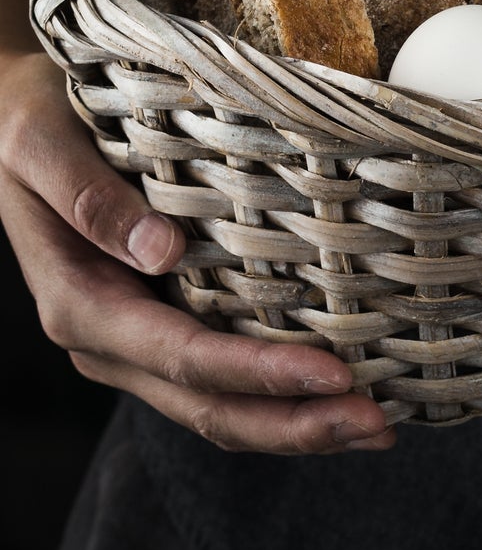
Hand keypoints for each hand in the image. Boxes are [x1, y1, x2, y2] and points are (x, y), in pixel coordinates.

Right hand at [0, 48, 395, 454]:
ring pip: (217, 407)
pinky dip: (278, 396)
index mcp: (80, 304)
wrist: (10, 119)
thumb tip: (161, 249)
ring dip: (295, 424)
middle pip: (208, 407)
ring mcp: (135, 341)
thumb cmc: (31, 122)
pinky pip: (220, 378)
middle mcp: (109, 341)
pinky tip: (336, 393)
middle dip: (295, 424)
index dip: (260, 373)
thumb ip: (91, 201)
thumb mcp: (42, 147)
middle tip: (377, 428)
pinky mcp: (161, 323)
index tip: (335, 373)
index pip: (183, 357)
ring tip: (374, 430)